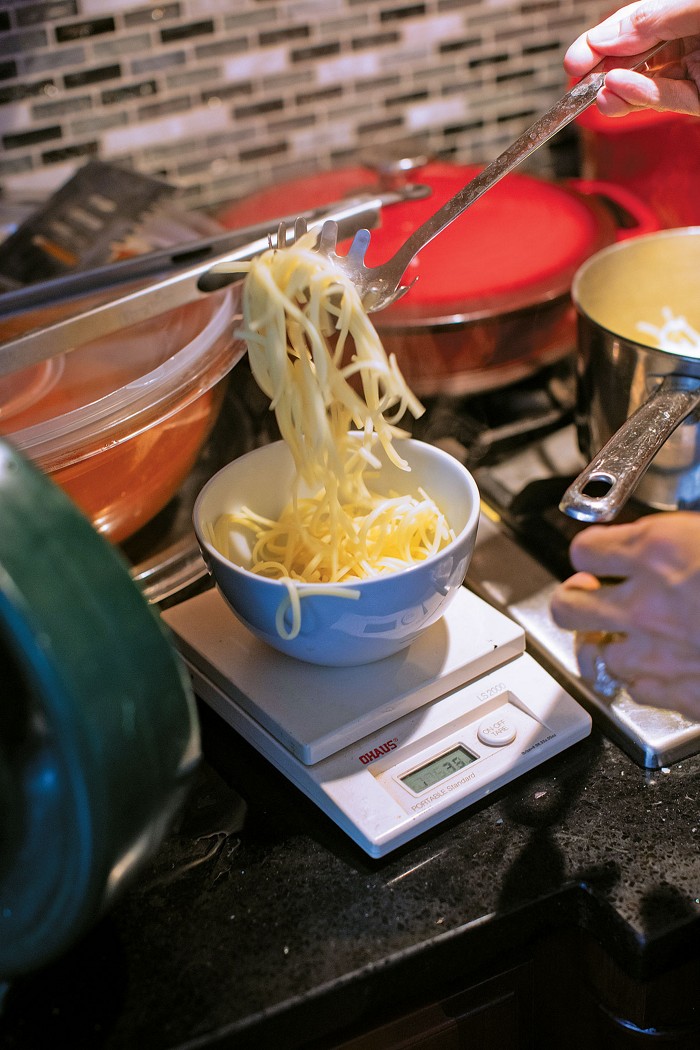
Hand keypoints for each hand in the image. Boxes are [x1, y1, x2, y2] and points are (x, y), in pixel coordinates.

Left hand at [550, 512, 699, 720]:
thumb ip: (674, 538)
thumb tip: (659, 540)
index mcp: (660, 551)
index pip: (584, 550)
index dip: (590, 552)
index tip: (598, 555)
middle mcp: (647, 604)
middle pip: (567, 606)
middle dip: (574, 600)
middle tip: (588, 596)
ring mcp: (656, 655)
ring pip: (598, 656)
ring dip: (610, 646)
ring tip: (627, 636)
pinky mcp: (679, 695)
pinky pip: (637, 691)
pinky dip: (645, 680)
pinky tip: (660, 667)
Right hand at [564, 0, 699, 116]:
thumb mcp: (690, 7)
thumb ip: (649, 20)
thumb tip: (603, 38)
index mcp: (682, 15)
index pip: (634, 26)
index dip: (602, 40)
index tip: (576, 57)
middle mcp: (688, 42)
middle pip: (635, 59)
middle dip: (603, 71)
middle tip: (579, 81)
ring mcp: (693, 72)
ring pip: (648, 86)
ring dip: (619, 92)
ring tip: (600, 95)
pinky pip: (669, 101)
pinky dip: (642, 98)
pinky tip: (620, 92)